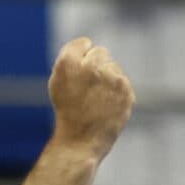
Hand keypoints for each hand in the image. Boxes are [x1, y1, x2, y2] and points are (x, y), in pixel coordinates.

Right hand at [47, 36, 134, 158]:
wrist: (80, 141)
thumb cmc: (67, 111)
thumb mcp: (58, 81)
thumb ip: (71, 57)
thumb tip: (88, 44)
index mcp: (68, 63)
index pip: (83, 43)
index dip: (80, 57)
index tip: (77, 74)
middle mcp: (91, 67)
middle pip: (100, 52)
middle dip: (96, 66)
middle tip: (87, 89)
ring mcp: (111, 79)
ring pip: (113, 68)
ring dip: (107, 79)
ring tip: (96, 100)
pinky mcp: (126, 91)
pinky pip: (123, 83)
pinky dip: (117, 93)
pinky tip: (106, 106)